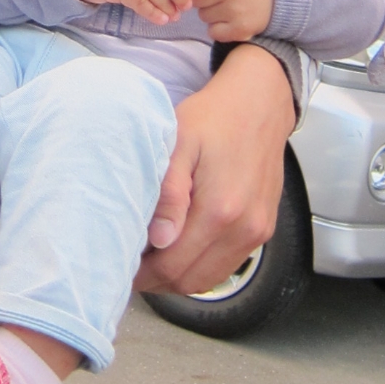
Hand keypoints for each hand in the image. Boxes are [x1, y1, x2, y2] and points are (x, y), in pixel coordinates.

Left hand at [136, 44, 295, 291]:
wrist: (259, 103)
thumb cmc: (215, 117)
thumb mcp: (179, 144)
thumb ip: (169, 193)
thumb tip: (159, 239)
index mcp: (220, 210)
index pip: (172, 266)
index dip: (142, 274)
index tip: (121, 266)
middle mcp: (243, 228)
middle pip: (190, 280)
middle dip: (156, 280)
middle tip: (130, 265)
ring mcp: (257, 231)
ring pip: (209, 279)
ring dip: (178, 277)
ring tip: (152, 259)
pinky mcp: (263, 228)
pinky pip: (227, 265)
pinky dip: (201, 267)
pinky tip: (180, 249)